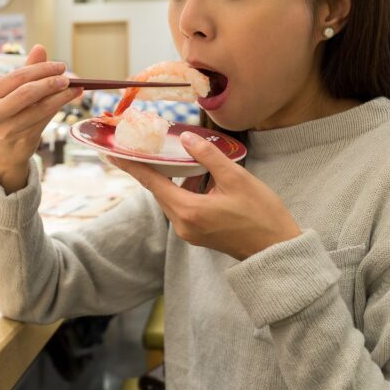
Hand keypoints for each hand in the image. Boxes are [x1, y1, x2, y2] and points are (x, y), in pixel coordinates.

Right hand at [0, 44, 82, 192]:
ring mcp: (6, 130)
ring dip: (61, 96)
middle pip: (27, 92)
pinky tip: (69, 99)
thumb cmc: (5, 115)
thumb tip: (40, 48)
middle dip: (50, 81)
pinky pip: (45, 119)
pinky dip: (59, 107)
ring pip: (40, 107)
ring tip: (75, 88)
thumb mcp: (8, 93)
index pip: (16, 77)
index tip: (59, 66)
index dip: (40, 69)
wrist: (4, 151)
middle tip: (67, 77)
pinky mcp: (22, 140)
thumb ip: (25, 71)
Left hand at [108, 132, 301, 259]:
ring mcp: (190, 232)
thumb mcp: (237, 178)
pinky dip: (186, 190)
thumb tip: (185, 139)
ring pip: (172, 198)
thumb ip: (208, 156)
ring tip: (181, 156)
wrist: (278, 250)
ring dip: (175, 178)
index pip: (152, 182)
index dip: (132, 165)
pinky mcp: (198, 234)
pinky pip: (183, 207)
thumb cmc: (262, 214)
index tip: (112, 153)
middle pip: (160, 190)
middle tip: (146, 144)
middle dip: (153, 167)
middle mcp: (184, 225)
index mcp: (189, 211)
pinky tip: (200, 176)